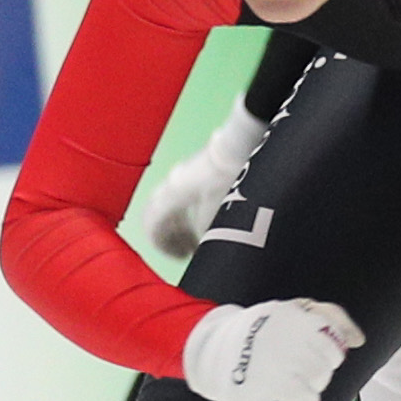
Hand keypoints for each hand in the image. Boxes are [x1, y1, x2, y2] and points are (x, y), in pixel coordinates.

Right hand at [131, 106, 266, 266]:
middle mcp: (173, 182)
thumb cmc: (232, 178)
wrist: (246, 142)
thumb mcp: (220, 211)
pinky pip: (185, 197)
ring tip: (198, 241)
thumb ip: (204, 229)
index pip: (154, 222)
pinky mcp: (199, 169)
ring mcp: (185, 174)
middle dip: (170, 236)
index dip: (162, 244)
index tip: (178, 258)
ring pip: (172, 205)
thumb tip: (200, 240)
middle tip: (185, 252)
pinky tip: (208, 221)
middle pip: (159, 213)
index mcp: (173, 193)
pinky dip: (190, 213)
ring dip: (181, 225)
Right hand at [180, 297, 360, 400]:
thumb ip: (333, 318)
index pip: (333, 353)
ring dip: (299, 398)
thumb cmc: (262, 330)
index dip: (324, 357)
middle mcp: (281, 349)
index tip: (307, 354)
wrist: (211, 346)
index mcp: (293, 322)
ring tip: (282, 388)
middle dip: (311, 376)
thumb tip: (357, 341)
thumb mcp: (295, 309)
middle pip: (322, 378)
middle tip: (290, 370)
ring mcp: (266, 378)